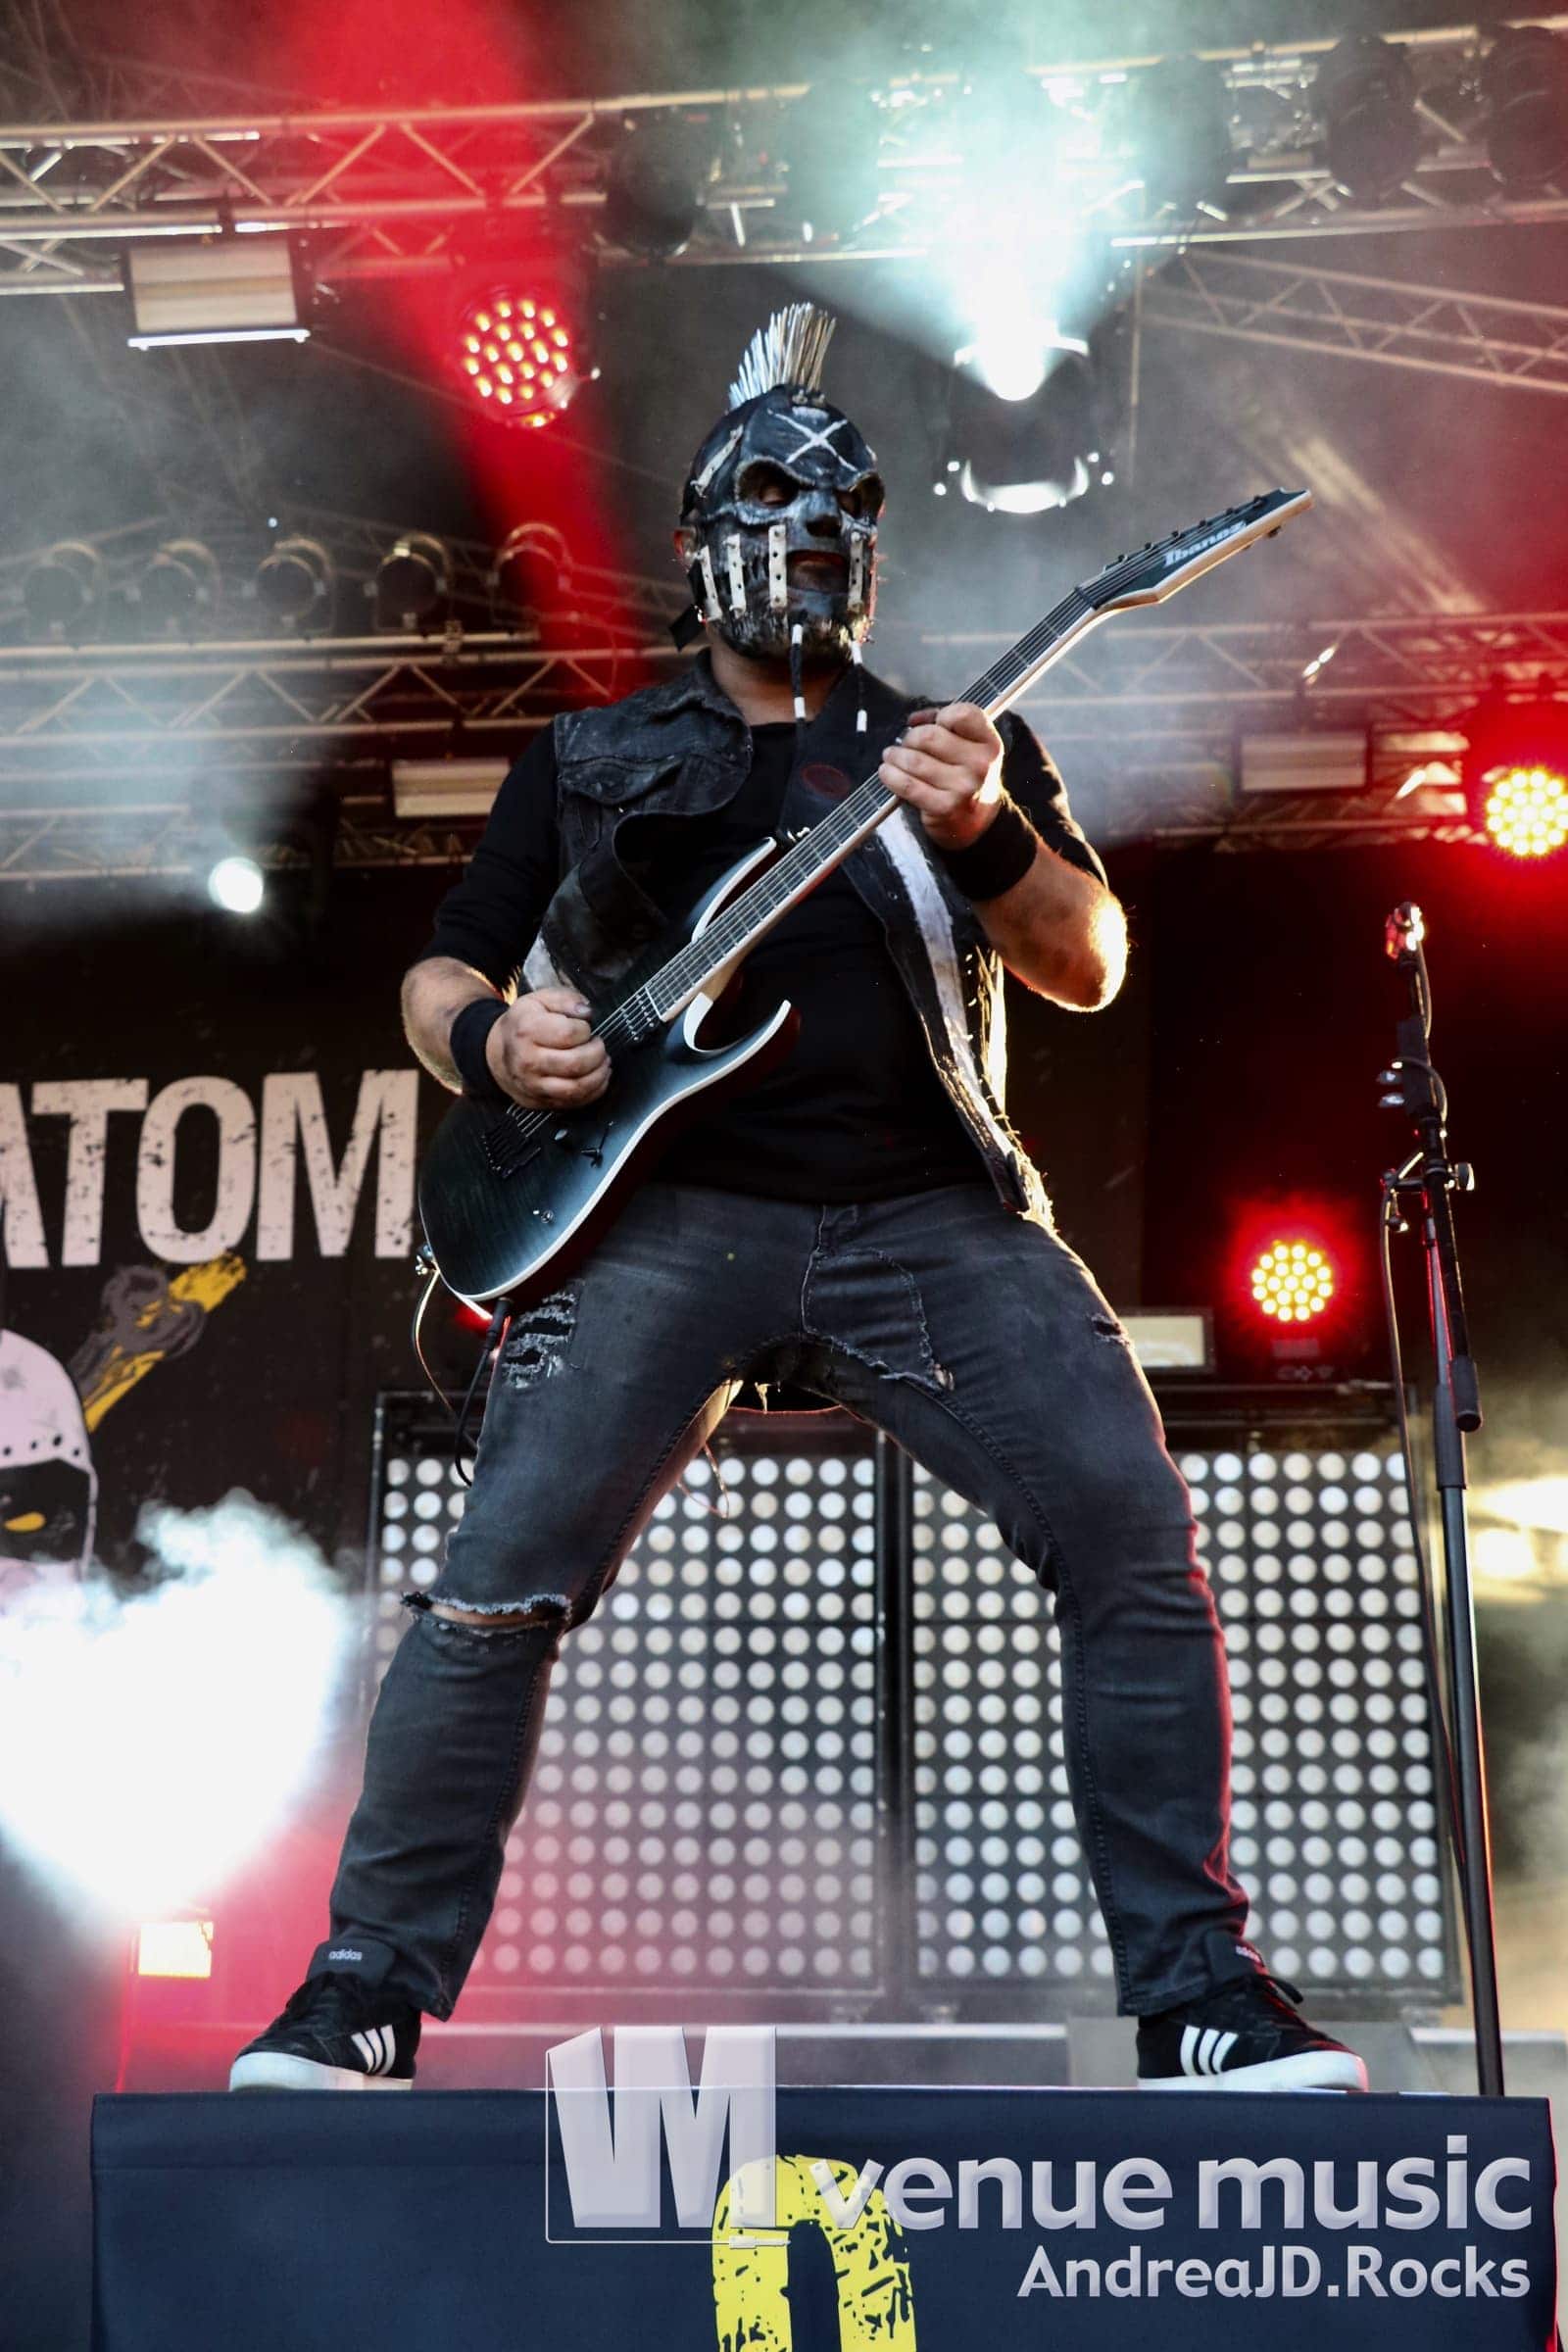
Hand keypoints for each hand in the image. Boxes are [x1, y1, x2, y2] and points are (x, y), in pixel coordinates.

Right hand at [485, 987, 609, 1107]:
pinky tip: (597, 1077)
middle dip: (597, 1053)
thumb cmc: (523, 1024)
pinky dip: (594, 1091)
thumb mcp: (539, 1000)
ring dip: (599, 1074)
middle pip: (575, 1064)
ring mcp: (533, 1084)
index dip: (585, 1030)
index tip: (585, 1028)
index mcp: (527, 1030)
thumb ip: (565, 999)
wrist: (495, 1052)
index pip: (569, 1034)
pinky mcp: (540, 1101)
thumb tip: (586, 1011)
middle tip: (598, 1044)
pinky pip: (574, 1102)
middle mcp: (528, 1061)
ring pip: (576, 1088)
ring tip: (602, 1061)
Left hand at [879, 701, 1005, 849]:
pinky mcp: (944, 806)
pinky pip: (908, 785)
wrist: (977, 820)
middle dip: (910, 738)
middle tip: (905, 744)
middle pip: (930, 736)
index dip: (941, 715)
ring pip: (914, 760)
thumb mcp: (969, 746)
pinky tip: (886, 772)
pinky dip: (891, 776)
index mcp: (989, 742)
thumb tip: (913, 720)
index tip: (934, 725)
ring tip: (891, 756)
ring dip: (895, 756)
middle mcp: (980, 764)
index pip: (962, 714)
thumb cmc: (965, 774)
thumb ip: (944, 724)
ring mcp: (963, 787)